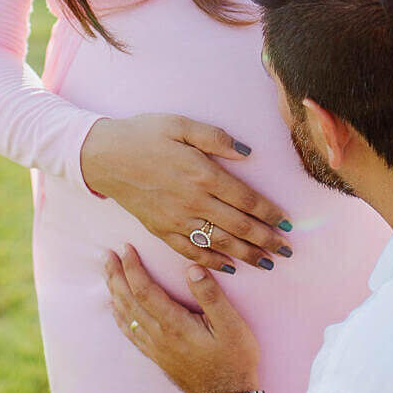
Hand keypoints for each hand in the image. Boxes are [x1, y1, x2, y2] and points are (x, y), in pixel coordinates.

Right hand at [80, 113, 293, 272]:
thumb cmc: (144, 135)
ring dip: (247, 255)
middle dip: (267, 240)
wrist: (104, 157)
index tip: (288, 223)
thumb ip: (217, 138)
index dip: (270, 214)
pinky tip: (229, 268)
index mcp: (203, 174)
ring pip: (220, 244)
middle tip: (288, 251)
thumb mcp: (181, 124)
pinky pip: (192, 252)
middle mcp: (194, 202)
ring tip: (268, 263)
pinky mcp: (161, 231)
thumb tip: (248, 153)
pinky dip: (212, 263)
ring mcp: (177, 220)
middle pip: (239, 227)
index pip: (247, 200)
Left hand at [104, 244, 260, 392]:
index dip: (133, 268)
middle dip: (117, 275)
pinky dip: (119, 316)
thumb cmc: (234, 360)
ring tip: (108, 274)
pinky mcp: (157, 356)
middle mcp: (159, 336)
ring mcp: (156, 348)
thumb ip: (211, 296)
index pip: (145, 290)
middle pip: (129, 301)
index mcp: (175, 325)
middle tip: (107, 255)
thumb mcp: (232, 326)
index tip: (127, 249)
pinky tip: (116, 308)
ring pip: (126, 316)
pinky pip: (130, 333)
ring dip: (114, 292)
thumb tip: (192, 269)